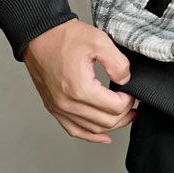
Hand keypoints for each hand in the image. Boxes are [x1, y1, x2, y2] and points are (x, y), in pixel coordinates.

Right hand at [22, 18, 138, 143]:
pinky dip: (90, 135)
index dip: (128, 101)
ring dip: (111, 126)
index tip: (132, 91)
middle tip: (133, 105)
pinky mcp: (54, 108)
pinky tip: (102, 136)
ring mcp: (59, 108)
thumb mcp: (99, 41)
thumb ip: (117, 62)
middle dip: (124, 115)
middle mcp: (68, 104)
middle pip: (105, 122)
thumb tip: (125, 80)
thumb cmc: (66, 37)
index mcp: (80, 89)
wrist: (40, 37)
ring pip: (91, 129)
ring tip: (125, 118)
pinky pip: (74, 130)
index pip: (114, 107)